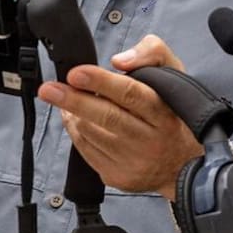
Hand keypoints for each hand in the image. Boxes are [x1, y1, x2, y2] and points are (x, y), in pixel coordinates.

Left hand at [38, 34, 202, 198]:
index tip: (76, 73)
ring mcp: (133, 162)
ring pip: (92, 134)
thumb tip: (118, 62)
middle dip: (74, 100)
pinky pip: (87, 152)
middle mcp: (149, 140)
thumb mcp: (175, 76)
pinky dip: (76, 133)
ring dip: (73, 115)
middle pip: (106, 116)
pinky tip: (75, 119)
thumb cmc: (174, 114)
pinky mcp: (118, 177)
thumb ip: (152, 54)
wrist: (183, 165)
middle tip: (49, 89)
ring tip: (64, 100)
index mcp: (164, 113)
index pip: (131, 94)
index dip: (101, 82)